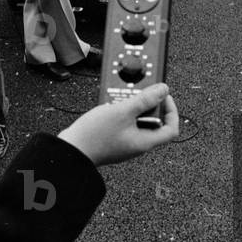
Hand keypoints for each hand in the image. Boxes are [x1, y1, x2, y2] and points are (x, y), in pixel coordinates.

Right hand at [59, 83, 178, 165]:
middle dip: (148, 103)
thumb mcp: (123, 111)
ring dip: (132, 106)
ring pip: (137, 120)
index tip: (164, 96)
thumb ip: (145, 100)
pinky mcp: (114, 138)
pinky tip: (111, 103)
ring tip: (123, 96)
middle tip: (140, 92)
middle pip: (154, 121)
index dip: (172, 110)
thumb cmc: (94, 136)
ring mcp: (125, 142)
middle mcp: (137, 143)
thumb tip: (163, 90)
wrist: (70, 150)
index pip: (171, 129)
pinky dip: (121, 111)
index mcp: (145, 141)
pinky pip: (124, 122)